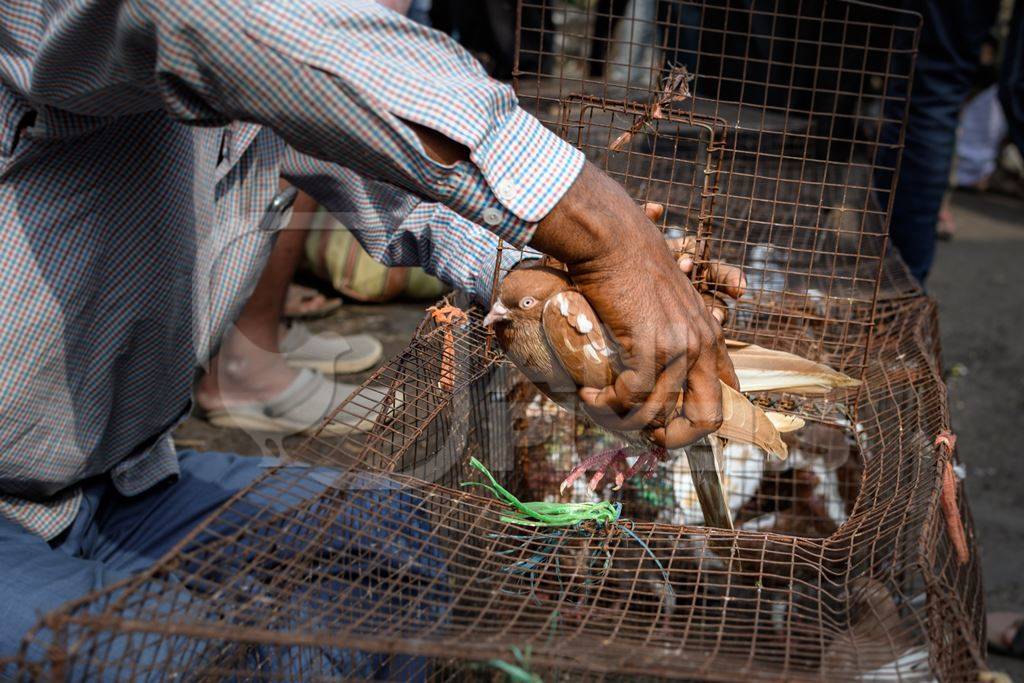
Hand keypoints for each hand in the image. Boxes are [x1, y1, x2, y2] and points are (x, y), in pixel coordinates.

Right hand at [529, 162, 737, 447]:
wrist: (614, 240)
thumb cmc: (631, 265)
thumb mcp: (667, 299)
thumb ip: (672, 331)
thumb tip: (651, 370)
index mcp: (709, 336)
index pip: (725, 395)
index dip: (697, 420)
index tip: (666, 426)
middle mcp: (700, 346)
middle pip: (706, 419)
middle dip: (675, 438)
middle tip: (640, 436)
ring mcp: (678, 348)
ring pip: (656, 411)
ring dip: (622, 417)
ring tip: (596, 402)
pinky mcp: (650, 346)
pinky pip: (630, 395)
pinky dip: (605, 400)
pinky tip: (588, 391)